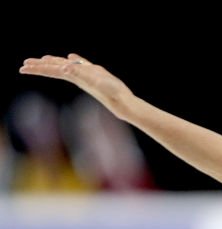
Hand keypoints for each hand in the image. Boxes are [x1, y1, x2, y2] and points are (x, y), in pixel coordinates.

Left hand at [18, 53, 132, 119]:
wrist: (123, 103)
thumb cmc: (112, 93)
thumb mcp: (96, 81)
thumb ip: (81, 74)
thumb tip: (65, 68)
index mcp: (75, 76)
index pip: (52, 70)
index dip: (38, 68)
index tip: (23, 67)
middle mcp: (78, 76)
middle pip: (55, 69)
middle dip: (40, 66)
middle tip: (25, 64)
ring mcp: (87, 76)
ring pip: (66, 66)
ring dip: (54, 62)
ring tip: (44, 59)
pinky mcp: (96, 74)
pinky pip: (81, 65)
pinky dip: (74, 60)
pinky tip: (71, 57)